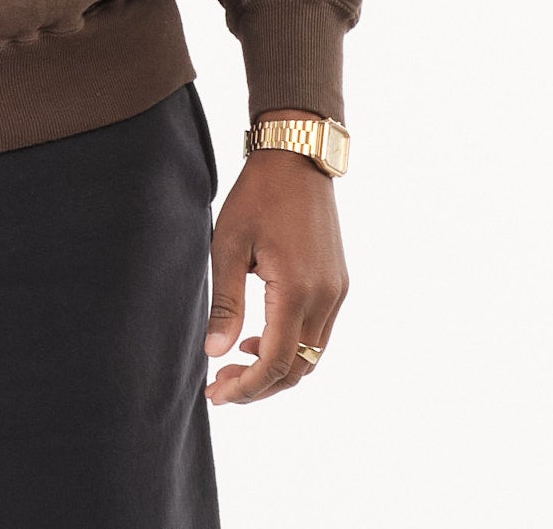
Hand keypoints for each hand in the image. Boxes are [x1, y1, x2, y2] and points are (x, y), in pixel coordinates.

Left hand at [203, 125, 348, 406]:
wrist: (297, 157)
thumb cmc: (257, 195)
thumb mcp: (229, 245)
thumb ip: (225, 302)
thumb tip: (214, 353)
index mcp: (298, 290)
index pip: (276, 363)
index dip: (247, 388)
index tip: (216, 395)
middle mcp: (326, 298)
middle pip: (298, 369)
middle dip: (259, 386)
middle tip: (220, 386)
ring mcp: (337, 291)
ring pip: (311, 355)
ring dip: (276, 368)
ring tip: (234, 365)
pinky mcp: (338, 283)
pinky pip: (318, 332)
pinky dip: (291, 346)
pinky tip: (257, 337)